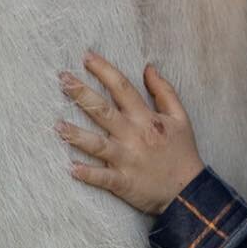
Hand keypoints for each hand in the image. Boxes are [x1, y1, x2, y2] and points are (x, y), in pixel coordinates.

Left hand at [56, 52, 205, 215]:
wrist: (189, 190)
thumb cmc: (182, 152)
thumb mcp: (180, 117)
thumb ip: (164, 91)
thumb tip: (149, 68)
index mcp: (146, 118)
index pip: (122, 88)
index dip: (104, 70)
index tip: (86, 57)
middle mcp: (133, 135)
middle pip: (103, 111)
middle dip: (82, 94)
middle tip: (62, 79)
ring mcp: (126, 159)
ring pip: (97, 145)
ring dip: (76, 136)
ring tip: (57, 126)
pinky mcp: (123, 181)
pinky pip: (102, 177)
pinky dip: (87, 174)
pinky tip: (71, 169)